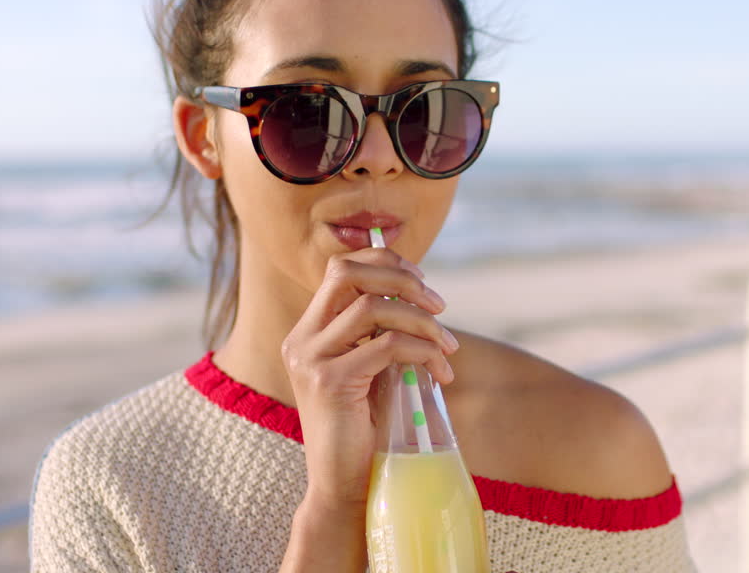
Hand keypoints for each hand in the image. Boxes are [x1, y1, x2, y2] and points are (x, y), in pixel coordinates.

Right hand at [281, 248, 456, 507]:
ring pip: (373, 307)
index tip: (422, 282)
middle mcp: (301, 338)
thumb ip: (382, 332)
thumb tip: (423, 295)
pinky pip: (386, 345)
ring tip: (447, 347)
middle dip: (402, 279)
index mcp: (309, 331)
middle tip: (439, 305)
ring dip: (422, 321)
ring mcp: (310, 359)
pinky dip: (422, 350)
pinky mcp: (328, 382)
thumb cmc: (367, 428)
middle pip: (347, 272)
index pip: (341, 268)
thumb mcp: (372, 368)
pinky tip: (440, 369)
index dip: (385, 263)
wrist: (346, 485)